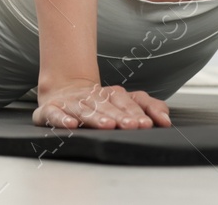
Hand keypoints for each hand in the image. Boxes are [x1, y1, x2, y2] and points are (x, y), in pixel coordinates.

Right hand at [31, 78, 170, 129]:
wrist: (62, 91)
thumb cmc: (98, 102)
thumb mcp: (125, 102)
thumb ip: (149, 106)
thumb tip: (167, 119)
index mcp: (111, 94)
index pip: (126, 101)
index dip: (136, 111)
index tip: (147, 123)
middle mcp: (92, 96)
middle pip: (107, 106)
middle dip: (120, 116)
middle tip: (131, 125)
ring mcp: (71, 102)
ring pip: (85, 109)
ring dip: (96, 118)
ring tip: (107, 125)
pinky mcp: (50, 109)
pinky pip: (54, 114)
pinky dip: (61, 118)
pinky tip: (71, 125)